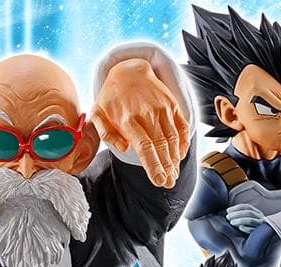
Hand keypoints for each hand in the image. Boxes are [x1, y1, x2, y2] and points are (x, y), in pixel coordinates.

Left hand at [92, 58, 189, 188]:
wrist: (129, 70)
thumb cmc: (110, 98)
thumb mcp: (97, 114)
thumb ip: (107, 134)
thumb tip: (124, 148)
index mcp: (128, 120)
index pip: (144, 147)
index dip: (153, 166)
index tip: (159, 181)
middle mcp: (147, 114)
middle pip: (161, 146)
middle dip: (167, 168)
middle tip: (169, 183)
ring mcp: (162, 109)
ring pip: (173, 139)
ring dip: (175, 159)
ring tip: (174, 174)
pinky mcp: (172, 104)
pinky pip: (182, 126)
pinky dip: (183, 142)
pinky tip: (181, 155)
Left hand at [226, 203, 265, 233]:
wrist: (264, 240)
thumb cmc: (252, 228)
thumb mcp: (247, 220)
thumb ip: (240, 215)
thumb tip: (228, 211)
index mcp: (257, 212)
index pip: (247, 207)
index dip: (237, 207)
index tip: (228, 210)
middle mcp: (260, 217)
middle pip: (248, 212)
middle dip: (237, 214)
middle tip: (228, 217)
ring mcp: (261, 225)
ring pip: (251, 220)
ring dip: (240, 220)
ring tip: (231, 222)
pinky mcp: (260, 233)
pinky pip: (253, 230)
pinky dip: (246, 228)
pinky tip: (240, 227)